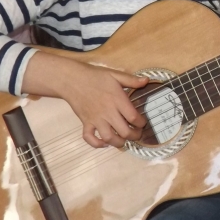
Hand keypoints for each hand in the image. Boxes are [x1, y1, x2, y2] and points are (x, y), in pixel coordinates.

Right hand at [23, 52, 148, 147]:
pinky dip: (97, 144)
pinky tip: (104, 143)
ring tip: (123, 140)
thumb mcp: (115, 75)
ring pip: (109, 138)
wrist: (73, 79)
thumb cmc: (95, 76)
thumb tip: (146, 81)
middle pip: (124, 131)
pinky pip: (89, 138)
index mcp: (117, 100)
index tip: (143, 123)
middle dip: (134, 136)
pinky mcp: (85, 123)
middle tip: (137, 133)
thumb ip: (131, 80)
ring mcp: (95, 119)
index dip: (141, 123)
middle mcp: (108, 112)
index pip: (133, 117)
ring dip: (118, 143)